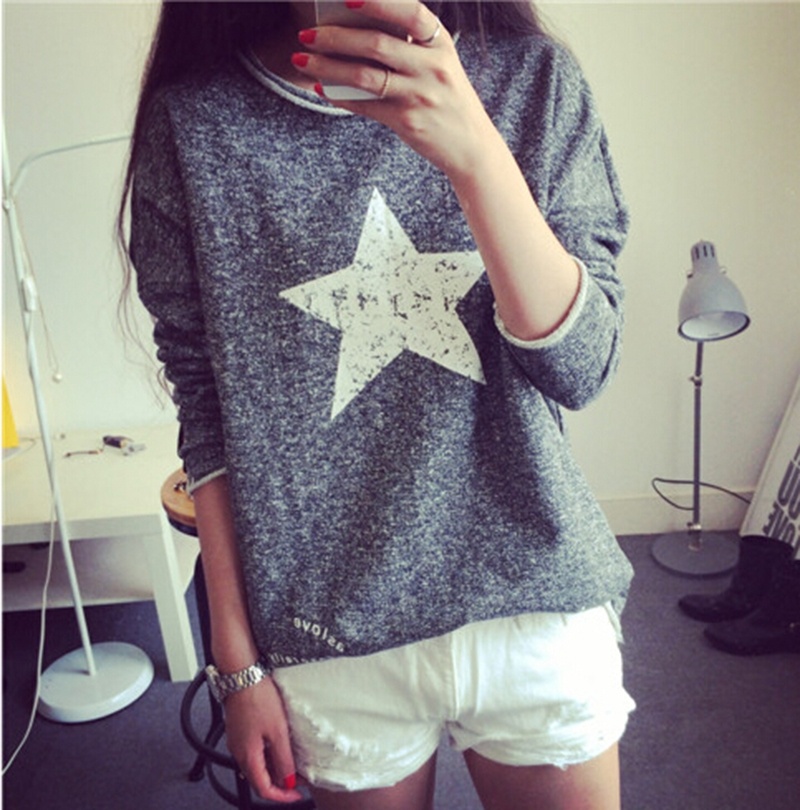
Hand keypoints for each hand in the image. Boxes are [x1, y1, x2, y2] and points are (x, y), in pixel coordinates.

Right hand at [223, 677, 302, 802]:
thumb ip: (283, 759)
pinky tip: (278, 745)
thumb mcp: (278, 731)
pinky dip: (267, 755)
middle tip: (297, 778)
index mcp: (247, 757)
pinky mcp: (239, 730)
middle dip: (279, 783)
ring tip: (291, 761)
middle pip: (258, 779)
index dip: (281, 796)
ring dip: (274, 768)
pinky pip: (253, 751)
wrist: (242, 675)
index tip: (296, 794)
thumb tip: (287, 781)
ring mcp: (237, 741)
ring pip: (256, 765)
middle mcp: (238, 752)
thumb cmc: (258, 698)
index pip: (263, 789)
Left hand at [291, 0, 500, 179]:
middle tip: (307, 33)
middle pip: (377, 44)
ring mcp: (419, 95)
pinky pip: (365, 105)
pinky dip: (339, 95)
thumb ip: (411, 46)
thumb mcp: (440, 65)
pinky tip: (321, 87)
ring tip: (302, 59)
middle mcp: (432, 67)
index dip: (379, 2)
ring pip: (365, 76)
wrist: (470, 146)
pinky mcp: (407, 121)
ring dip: (327, 66)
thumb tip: (357, 30)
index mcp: (441, 44)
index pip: (411, 13)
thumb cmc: (448, 100)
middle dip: (335, 37)